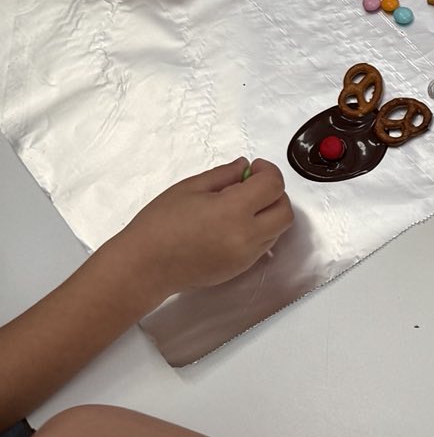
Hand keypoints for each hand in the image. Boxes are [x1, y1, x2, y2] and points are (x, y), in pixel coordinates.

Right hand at [112, 158, 293, 303]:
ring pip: (278, 230)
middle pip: (285, 211)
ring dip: (269, 212)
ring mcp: (246, 256)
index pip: (273, 186)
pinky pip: (263, 245)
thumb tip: (243, 167)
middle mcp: (246, 236)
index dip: (267, 171)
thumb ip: (223, 175)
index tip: (254, 168)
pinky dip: (260, 230)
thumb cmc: (159, 226)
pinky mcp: (241, 269)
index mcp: (233, 211)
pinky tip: (235, 223)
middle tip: (254, 184)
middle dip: (276, 193)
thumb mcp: (189, 188)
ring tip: (242, 204)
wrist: (144, 267)